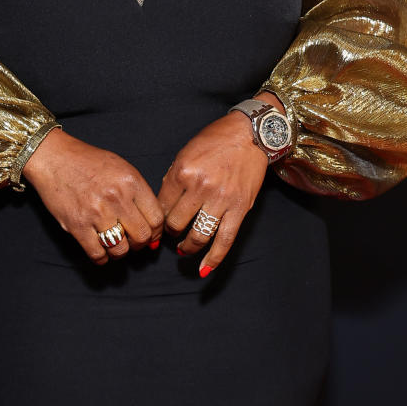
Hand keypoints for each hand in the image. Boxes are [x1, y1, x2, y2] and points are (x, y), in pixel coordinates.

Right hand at [21, 128, 163, 265]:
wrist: (54, 158)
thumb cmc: (88, 161)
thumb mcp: (121, 168)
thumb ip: (138, 193)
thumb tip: (154, 224)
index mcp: (131, 182)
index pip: (156, 218)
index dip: (156, 230)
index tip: (151, 233)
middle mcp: (116, 198)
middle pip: (142, 236)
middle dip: (140, 243)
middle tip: (133, 240)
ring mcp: (96, 213)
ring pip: (120, 249)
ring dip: (120, 251)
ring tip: (115, 244)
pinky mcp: (77, 225)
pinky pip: (97, 254)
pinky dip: (101, 258)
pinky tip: (100, 251)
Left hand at [158, 109, 271, 276]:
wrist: (249, 135)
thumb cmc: (215, 141)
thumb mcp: (185, 153)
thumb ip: (172, 179)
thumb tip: (161, 207)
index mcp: (183, 172)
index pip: (161, 206)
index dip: (157, 218)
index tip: (158, 223)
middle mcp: (200, 187)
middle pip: (175, 223)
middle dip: (170, 232)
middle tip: (172, 232)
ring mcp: (221, 200)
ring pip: (197, 236)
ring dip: (187, 247)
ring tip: (183, 248)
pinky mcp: (239, 209)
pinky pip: (224, 241)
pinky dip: (214, 259)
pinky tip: (204, 270)